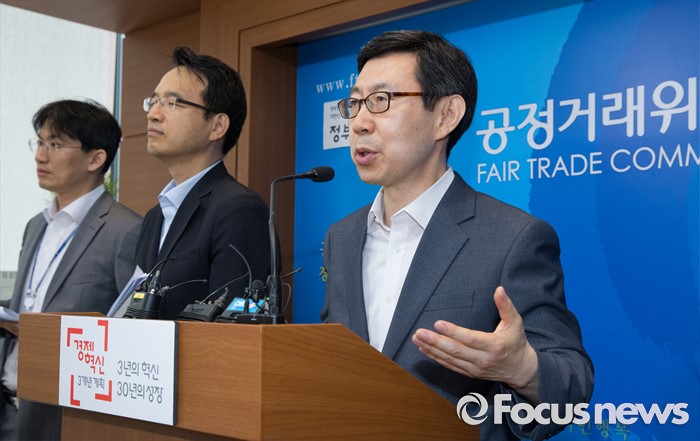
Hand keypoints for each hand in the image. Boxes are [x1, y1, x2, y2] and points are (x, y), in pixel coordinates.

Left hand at [411, 286, 538, 402]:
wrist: (520, 369)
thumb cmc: (516, 342)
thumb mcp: (515, 322)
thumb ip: (506, 306)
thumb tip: (499, 289)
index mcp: (494, 345)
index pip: (470, 339)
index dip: (453, 332)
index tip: (438, 323)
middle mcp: (483, 359)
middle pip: (455, 350)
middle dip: (435, 341)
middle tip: (419, 332)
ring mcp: (475, 368)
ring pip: (450, 359)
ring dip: (431, 349)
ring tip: (417, 338)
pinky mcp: (469, 373)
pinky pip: (450, 366)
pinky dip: (436, 357)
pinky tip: (424, 349)